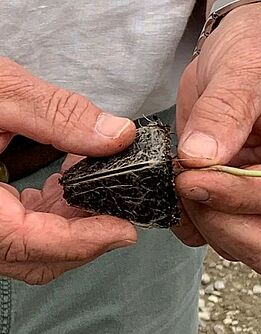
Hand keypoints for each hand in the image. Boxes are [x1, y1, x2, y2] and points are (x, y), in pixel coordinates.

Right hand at [0, 58, 137, 283]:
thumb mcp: (0, 94)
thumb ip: (59, 117)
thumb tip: (117, 135)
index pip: (29, 243)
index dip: (83, 241)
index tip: (124, 231)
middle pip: (35, 256)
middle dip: (85, 239)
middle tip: (121, 213)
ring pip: (31, 247)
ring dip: (72, 224)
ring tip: (97, 187)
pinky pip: (20, 228)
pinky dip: (51, 213)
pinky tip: (68, 184)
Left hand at [173, 3, 260, 276]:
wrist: (253, 44)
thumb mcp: (248, 65)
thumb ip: (225, 112)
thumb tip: (199, 159)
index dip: (238, 194)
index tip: (192, 175)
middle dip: (227, 226)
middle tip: (189, 185)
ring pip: (248, 248)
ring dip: (208, 222)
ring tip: (184, 174)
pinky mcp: (253, 201)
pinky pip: (224, 235)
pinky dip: (197, 222)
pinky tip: (183, 186)